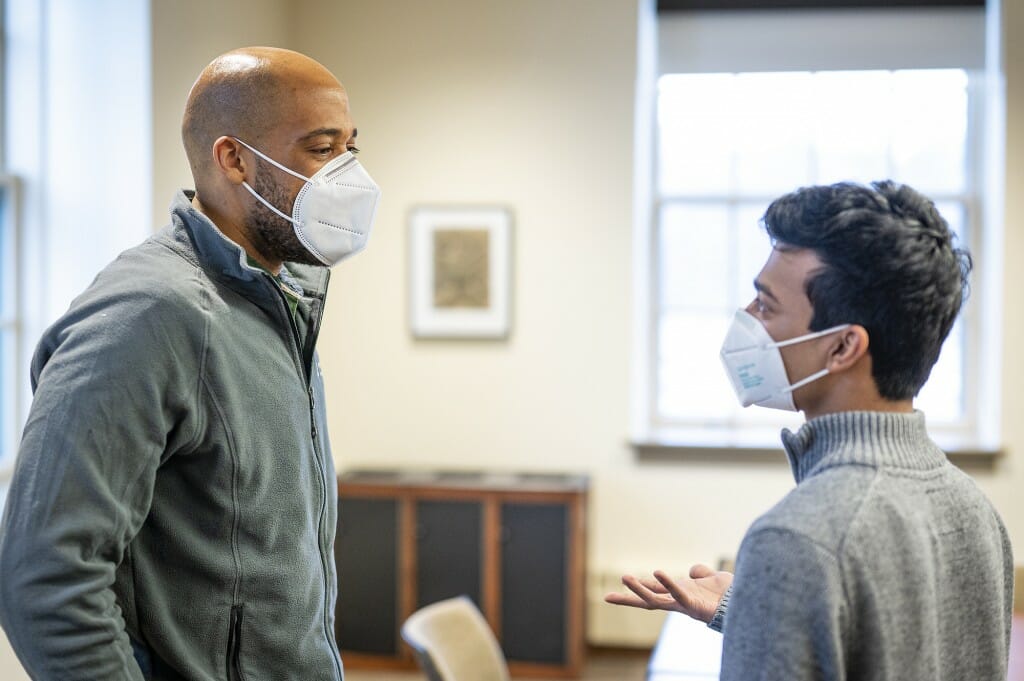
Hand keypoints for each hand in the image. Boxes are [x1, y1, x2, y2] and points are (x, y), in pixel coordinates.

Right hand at [604, 564, 732, 623]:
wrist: (746, 601)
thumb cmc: (730, 594)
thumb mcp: (711, 578)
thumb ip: (700, 573)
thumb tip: (693, 570)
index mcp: (679, 593)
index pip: (653, 590)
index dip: (638, 586)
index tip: (617, 586)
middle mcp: (677, 601)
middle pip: (648, 600)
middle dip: (628, 598)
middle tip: (606, 597)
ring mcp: (684, 604)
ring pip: (655, 599)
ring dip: (639, 590)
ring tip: (624, 578)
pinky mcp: (694, 604)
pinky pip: (677, 594)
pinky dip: (667, 583)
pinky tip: (656, 572)